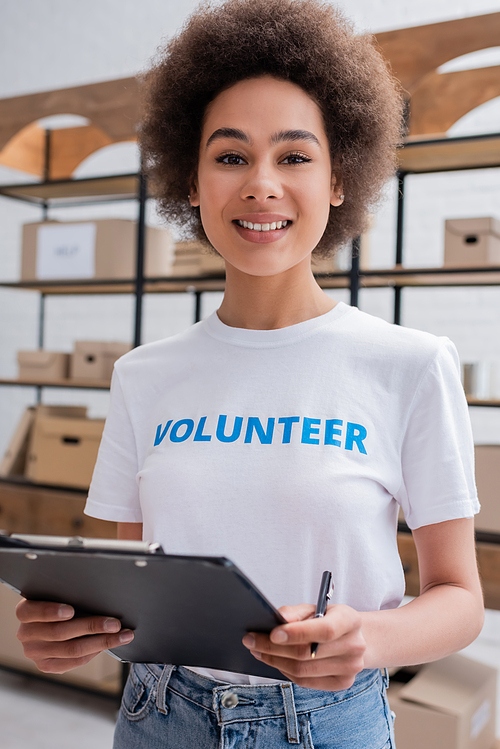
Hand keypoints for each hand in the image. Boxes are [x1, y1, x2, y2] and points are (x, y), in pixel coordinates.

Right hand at [16, 599, 133, 673]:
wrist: (50, 622)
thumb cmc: (61, 601)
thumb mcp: (58, 594)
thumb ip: (69, 595)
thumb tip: (100, 596)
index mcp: (24, 612)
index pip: (33, 611)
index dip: (51, 611)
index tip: (70, 610)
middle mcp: (25, 634)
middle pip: (60, 632)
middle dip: (92, 627)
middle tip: (115, 624)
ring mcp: (34, 653)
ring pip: (72, 650)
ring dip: (102, 642)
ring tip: (122, 635)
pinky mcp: (46, 666)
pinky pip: (74, 661)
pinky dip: (95, 652)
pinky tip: (110, 644)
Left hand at [242, 603, 365, 690]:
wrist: (357, 638)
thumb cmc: (331, 619)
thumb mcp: (317, 607)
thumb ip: (296, 612)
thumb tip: (279, 619)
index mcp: (350, 621)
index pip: (324, 630)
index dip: (297, 633)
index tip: (272, 634)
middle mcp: (354, 646)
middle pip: (308, 653)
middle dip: (274, 648)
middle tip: (251, 640)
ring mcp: (350, 669)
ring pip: (303, 670)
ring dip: (275, 661)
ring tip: (257, 650)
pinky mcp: (342, 684)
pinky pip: (306, 682)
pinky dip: (285, 671)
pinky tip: (274, 661)